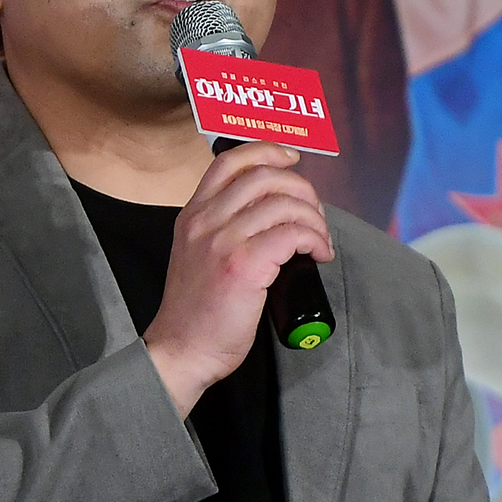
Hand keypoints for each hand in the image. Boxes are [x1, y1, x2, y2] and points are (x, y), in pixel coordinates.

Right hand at [143, 141, 333, 416]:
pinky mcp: (243, 266)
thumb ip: (221, 227)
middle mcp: (205, 220)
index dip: (267, 152)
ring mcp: (223, 241)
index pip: (230, 161)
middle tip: (314, 214)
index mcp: (192, 214)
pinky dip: (314, 239)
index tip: (291, 160)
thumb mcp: (196, 253)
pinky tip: (318, 254)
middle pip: (264, 176)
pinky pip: (292, 233)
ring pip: (284, 204)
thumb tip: (272, 209)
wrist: (182, 349)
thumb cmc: (196, 310)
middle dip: (302, 189)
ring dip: (314, 219)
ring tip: (319, 241)